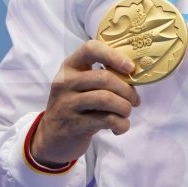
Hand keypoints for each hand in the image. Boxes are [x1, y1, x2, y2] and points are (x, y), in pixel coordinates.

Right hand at [31, 40, 140, 165]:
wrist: (52, 137)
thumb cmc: (75, 106)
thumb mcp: (81, 86)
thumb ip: (101, 77)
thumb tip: (134, 75)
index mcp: (70, 66)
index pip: (91, 49)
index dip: (114, 56)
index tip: (130, 68)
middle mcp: (65, 82)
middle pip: (104, 78)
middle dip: (127, 90)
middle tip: (135, 100)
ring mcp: (67, 104)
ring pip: (106, 99)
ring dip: (125, 107)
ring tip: (126, 113)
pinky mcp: (74, 125)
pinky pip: (106, 120)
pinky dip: (121, 124)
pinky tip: (120, 127)